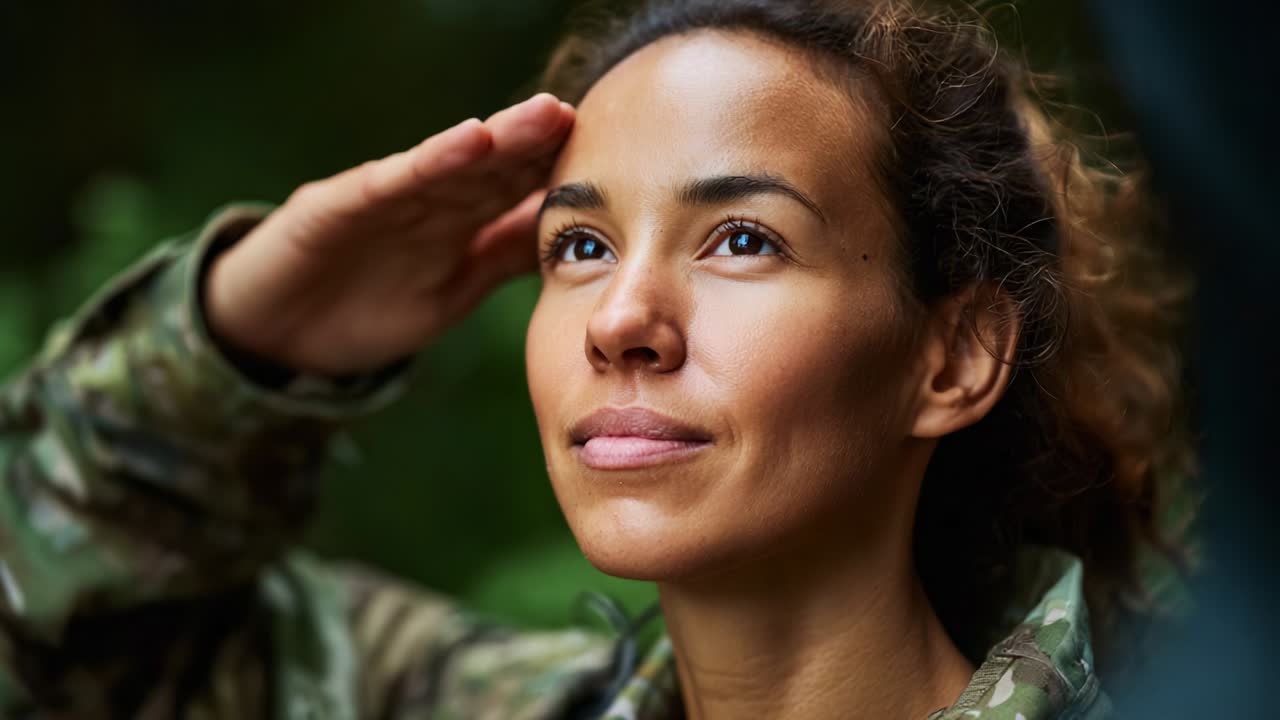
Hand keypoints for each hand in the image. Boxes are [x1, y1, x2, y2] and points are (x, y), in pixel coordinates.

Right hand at [204, 93, 573, 374]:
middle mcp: (427, 199)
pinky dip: (432, 159)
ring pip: (453, 162)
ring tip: (547, 115)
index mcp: (457, 221)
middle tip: (591, 119)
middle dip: (541, 142)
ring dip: (502, 137)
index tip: (619, 157)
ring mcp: (385, 197)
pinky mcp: (338, 203)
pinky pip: (393, 178)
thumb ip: (503, 256)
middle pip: (494, 165)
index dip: (561, 172)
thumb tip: (573, 238)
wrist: (274, 336)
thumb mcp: (453, 289)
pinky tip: (470, 139)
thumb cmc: (366, 308)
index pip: (518, 189)